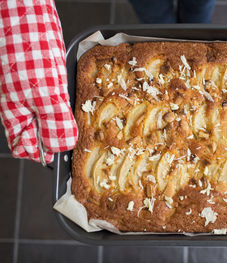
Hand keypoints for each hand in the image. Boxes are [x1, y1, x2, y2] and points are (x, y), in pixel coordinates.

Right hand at [0, 0, 77, 163]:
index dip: (47, 155)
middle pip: (40, 135)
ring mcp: (33, 95)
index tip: (68, 155)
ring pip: (50, 119)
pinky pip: (56, 102)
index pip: (27, 149)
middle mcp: (23, 108)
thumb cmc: (30, 54)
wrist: (28, 20)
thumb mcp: (45, 93)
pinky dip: (67, 106)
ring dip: (67, 123)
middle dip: (59, 140)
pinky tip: (79, 104)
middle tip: (82, 140)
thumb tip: (61, 147)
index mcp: (17, 116)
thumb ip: (54, 122)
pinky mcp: (44, 83)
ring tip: (85, 124)